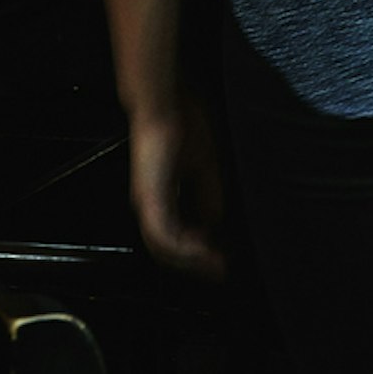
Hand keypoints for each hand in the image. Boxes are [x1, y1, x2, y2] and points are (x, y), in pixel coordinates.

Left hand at [126, 98, 227, 275]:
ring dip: (192, 259)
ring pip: (165, 248)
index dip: (201, 252)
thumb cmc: (184, 123)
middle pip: (170, 250)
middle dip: (198, 263)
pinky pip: (163, 234)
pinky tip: (202, 248)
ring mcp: (148, 203)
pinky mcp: (149, 198)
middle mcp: (151, 205)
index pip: (179, 236)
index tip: (224, 260)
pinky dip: (183, 246)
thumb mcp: (205, 165)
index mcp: (164, 196)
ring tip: (216, 263)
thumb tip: (216, 222)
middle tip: (222, 270)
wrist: (165, 103)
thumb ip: (209, 196)